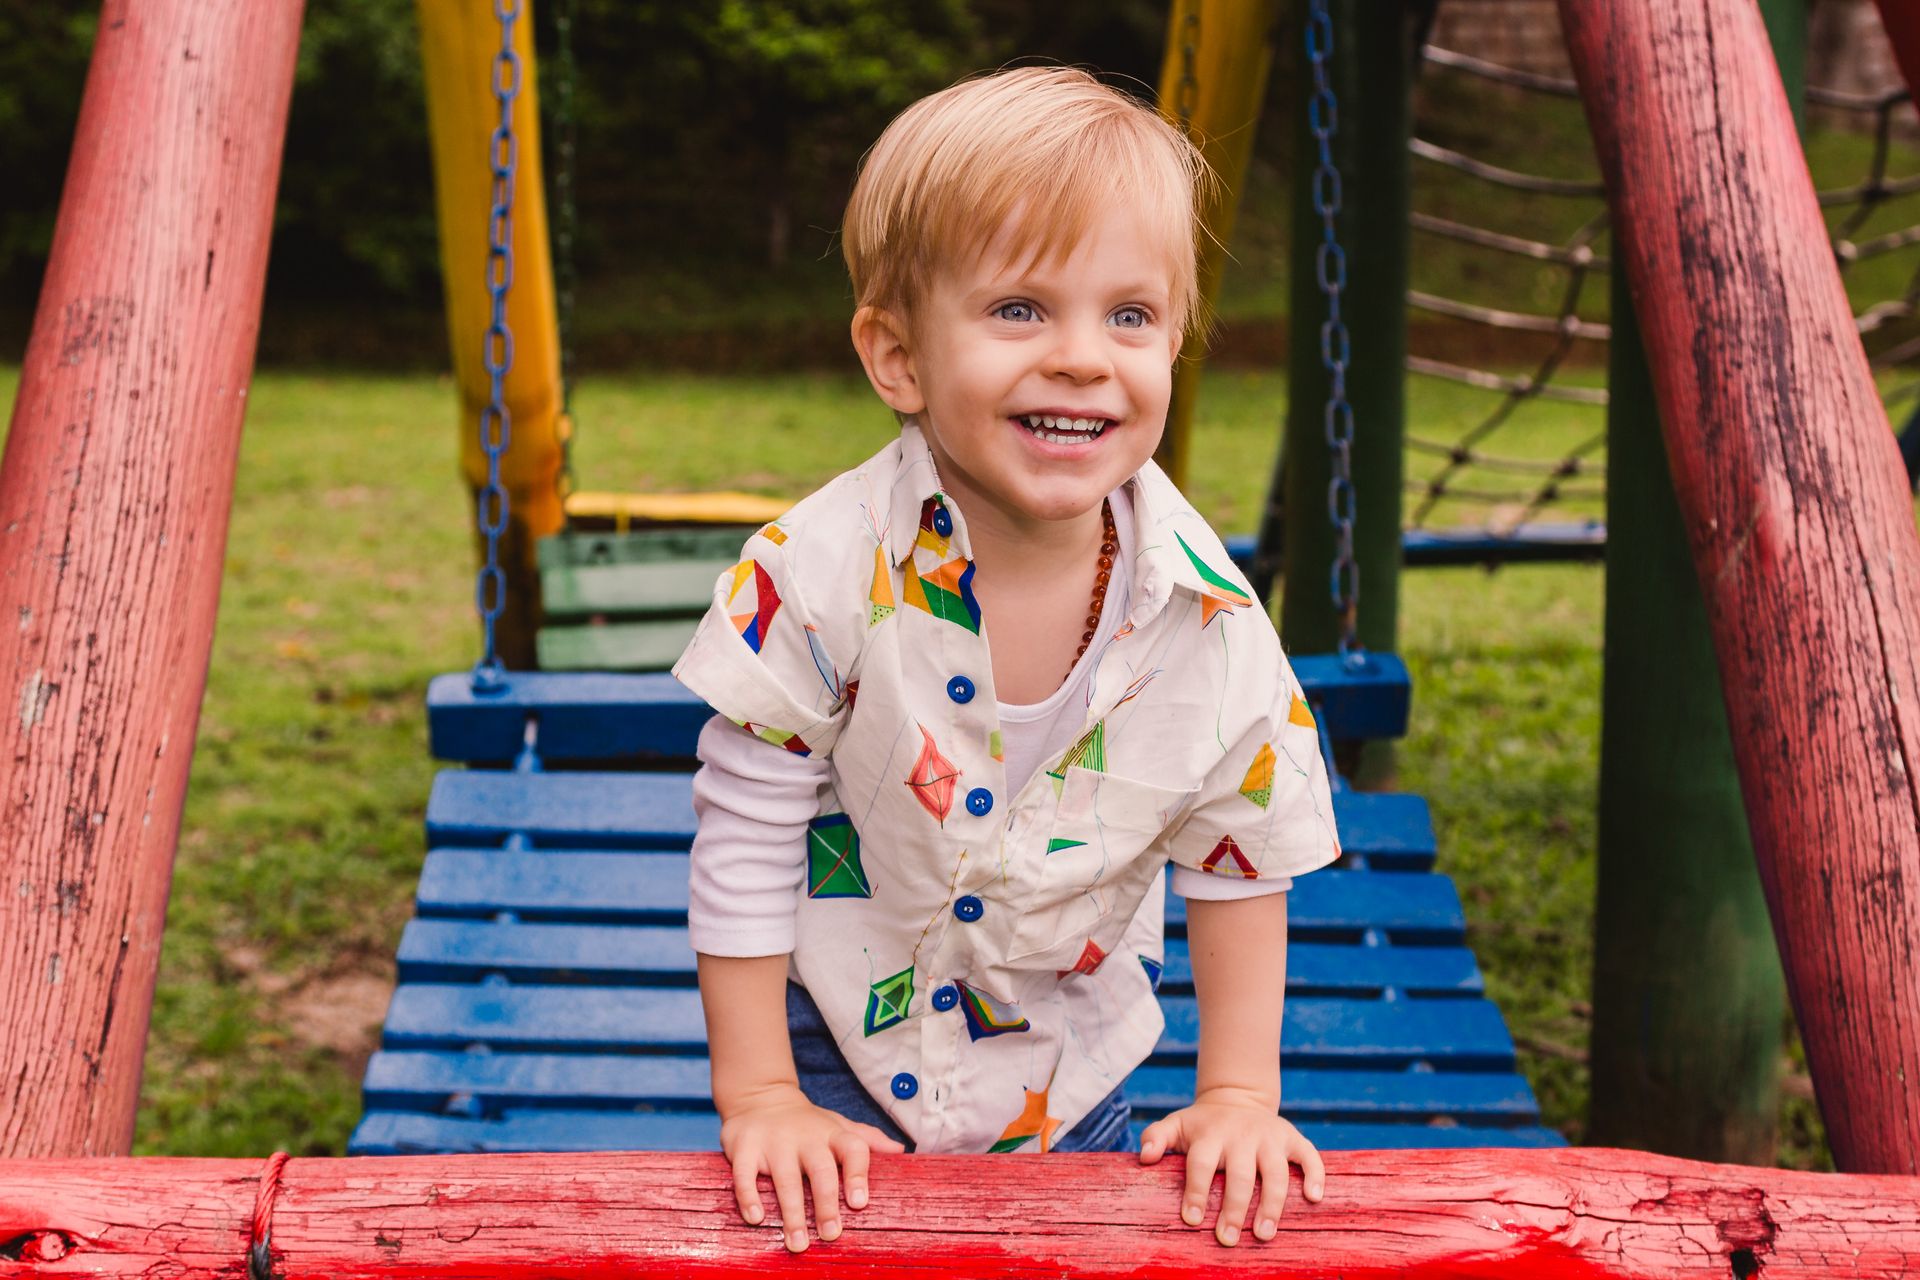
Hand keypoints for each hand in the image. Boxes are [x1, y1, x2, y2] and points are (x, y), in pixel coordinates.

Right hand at [719, 1083, 905, 1251]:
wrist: (761, 1098)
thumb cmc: (807, 1124)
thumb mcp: (838, 1126)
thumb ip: (867, 1140)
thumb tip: (901, 1152)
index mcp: (832, 1134)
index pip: (853, 1148)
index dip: (858, 1175)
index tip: (859, 1204)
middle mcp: (805, 1137)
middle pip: (820, 1170)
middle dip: (826, 1204)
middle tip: (831, 1234)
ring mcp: (774, 1141)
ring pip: (785, 1179)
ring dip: (792, 1213)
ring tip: (797, 1242)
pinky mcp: (744, 1147)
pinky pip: (745, 1174)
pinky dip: (749, 1197)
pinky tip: (757, 1219)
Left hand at [1137, 1089, 1326, 1245]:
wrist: (1237, 1098)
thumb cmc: (1202, 1125)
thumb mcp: (1176, 1124)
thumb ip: (1156, 1137)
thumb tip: (1143, 1158)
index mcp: (1211, 1134)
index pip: (1201, 1164)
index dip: (1195, 1192)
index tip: (1191, 1220)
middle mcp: (1242, 1134)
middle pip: (1240, 1174)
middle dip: (1234, 1208)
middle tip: (1228, 1239)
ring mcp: (1269, 1136)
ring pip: (1275, 1172)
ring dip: (1272, 1204)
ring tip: (1264, 1234)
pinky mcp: (1292, 1138)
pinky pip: (1309, 1155)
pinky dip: (1315, 1175)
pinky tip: (1313, 1199)